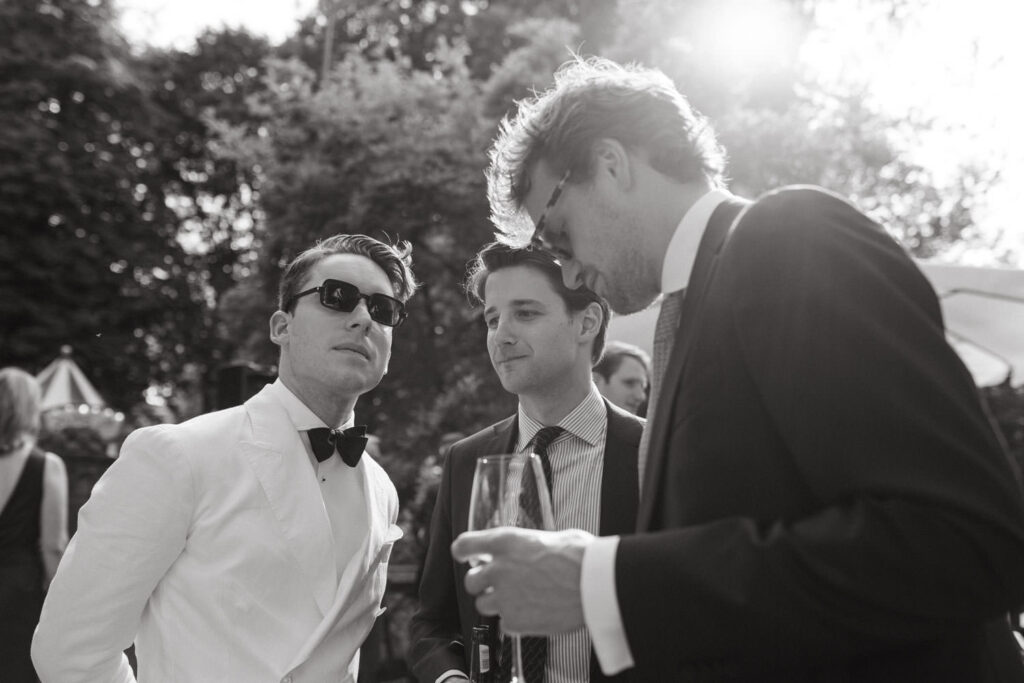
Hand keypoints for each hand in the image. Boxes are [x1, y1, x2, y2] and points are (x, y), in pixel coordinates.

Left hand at [451, 527, 593, 634]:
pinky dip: (515, 620)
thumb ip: (528, 546)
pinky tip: (534, 612)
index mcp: (505, 541)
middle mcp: (499, 568)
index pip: (464, 545)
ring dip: (496, 603)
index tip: (465, 556)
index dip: (463, 552)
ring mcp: (504, 597)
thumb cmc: (581, 556)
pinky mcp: (514, 621)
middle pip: (470, 581)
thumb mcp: (551, 537)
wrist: (595, 584)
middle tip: (501, 583)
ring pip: (483, 605)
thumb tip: (527, 549)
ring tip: (521, 599)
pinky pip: (504, 623)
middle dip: (482, 583)